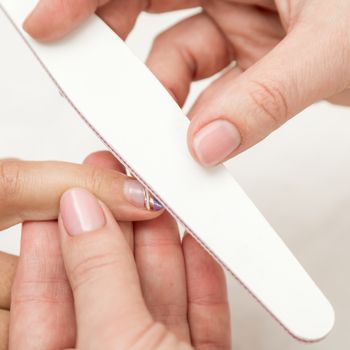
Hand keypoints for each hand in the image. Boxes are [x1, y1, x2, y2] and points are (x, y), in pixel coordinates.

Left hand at [9, 152, 230, 348]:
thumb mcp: (117, 346)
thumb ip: (97, 278)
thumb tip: (83, 213)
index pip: (46, 289)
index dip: (61, 232)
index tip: (77, 189)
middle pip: (108, 280)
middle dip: (119, 226)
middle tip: (126, 182)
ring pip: (156, 290)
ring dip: (163, 243)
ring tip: (166, 200)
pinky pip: (200, 309)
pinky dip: (202, 274)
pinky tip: (199, 243)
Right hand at [24, 1, 349, 166]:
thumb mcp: (331, 50)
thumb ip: (263, 100)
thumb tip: (205, 144)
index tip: (49, 28)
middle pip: (145, 11)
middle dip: (122, 59)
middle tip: (105, 100)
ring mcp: (239, 20)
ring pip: (176, 60)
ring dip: (165, 103)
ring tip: (159, 137)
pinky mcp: (251, 55)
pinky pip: (209, 86)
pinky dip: (199, 116)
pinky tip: (199, 139)